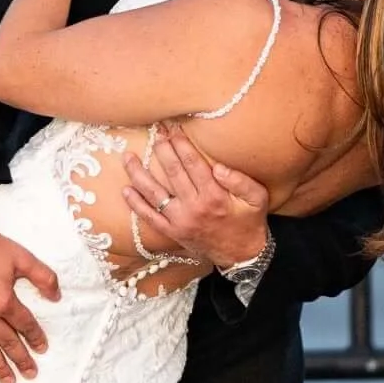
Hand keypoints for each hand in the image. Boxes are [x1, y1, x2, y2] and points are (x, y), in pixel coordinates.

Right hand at [0, 202, 60, 382]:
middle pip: (7, 342)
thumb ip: (44, 277)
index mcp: (5, 301)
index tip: (42, 349)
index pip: (25, 325)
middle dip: (21, 360)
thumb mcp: (23, 257)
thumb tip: (57, 296)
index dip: (36, 338)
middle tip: (30, 374)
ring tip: (8, 380)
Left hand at [123, 125, 270, 270]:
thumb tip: (217, 166)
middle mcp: (194, 207)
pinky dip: (136, 204)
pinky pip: (150, 217)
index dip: (181, 143)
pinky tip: (126, 190)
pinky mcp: (172, 232)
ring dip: (138, 174)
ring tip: (127, 157)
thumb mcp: (257, 199)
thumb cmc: (249, 221)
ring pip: (154, 193)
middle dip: (162, 149)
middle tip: (155, 131)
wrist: (241, 255)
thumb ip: (240, 180)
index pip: (192, 163)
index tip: (173, 127)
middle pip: (172, 172)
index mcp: (214, 196)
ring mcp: (180, 221)